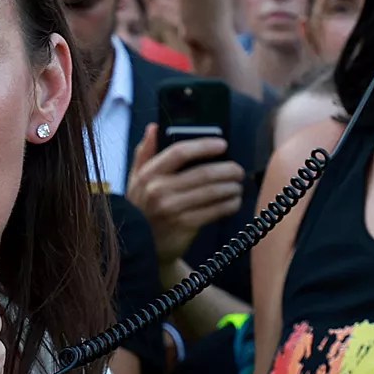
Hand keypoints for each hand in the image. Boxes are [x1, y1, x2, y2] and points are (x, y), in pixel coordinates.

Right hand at [123, 124, 243, 262]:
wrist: (142, 245)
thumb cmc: (143, 207)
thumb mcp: (136, 180)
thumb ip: (145, 152)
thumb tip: (154, 127)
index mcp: (148, 175)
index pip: (179, 152)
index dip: (204, 146)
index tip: (222, 144)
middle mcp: (159, 191)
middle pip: (202, 173)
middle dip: (227, 170)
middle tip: (237, 170)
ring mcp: (172, 210)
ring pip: (212, 192)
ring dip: (231, 188)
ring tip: (237, 186)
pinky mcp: (184, 226)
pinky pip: (215, 211)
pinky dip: (229, 205)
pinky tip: (233, 202)